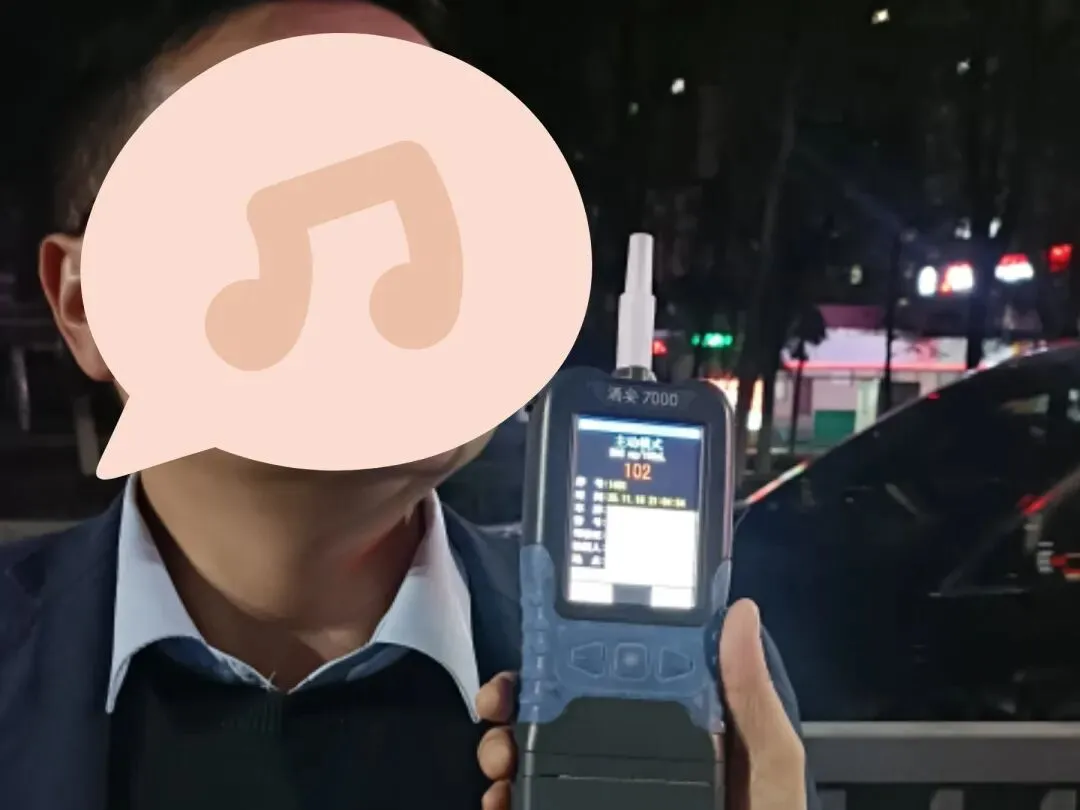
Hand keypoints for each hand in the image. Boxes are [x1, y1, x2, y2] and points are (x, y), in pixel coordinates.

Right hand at [474, 599, 807, 809]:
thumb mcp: (769, 770)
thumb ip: (753, 700)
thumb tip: (741, 614)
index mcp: (674, 726)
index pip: (617, 673)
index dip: (572, 651)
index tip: (540, 646)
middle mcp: (632, 754)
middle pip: (560, 711)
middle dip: (519, 701)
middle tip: (500, 704)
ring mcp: (604, 794)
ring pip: (535, 758)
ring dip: (503, 749)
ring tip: (498, 762)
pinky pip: (534, 803)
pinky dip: (506, 798)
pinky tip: (501, 800)